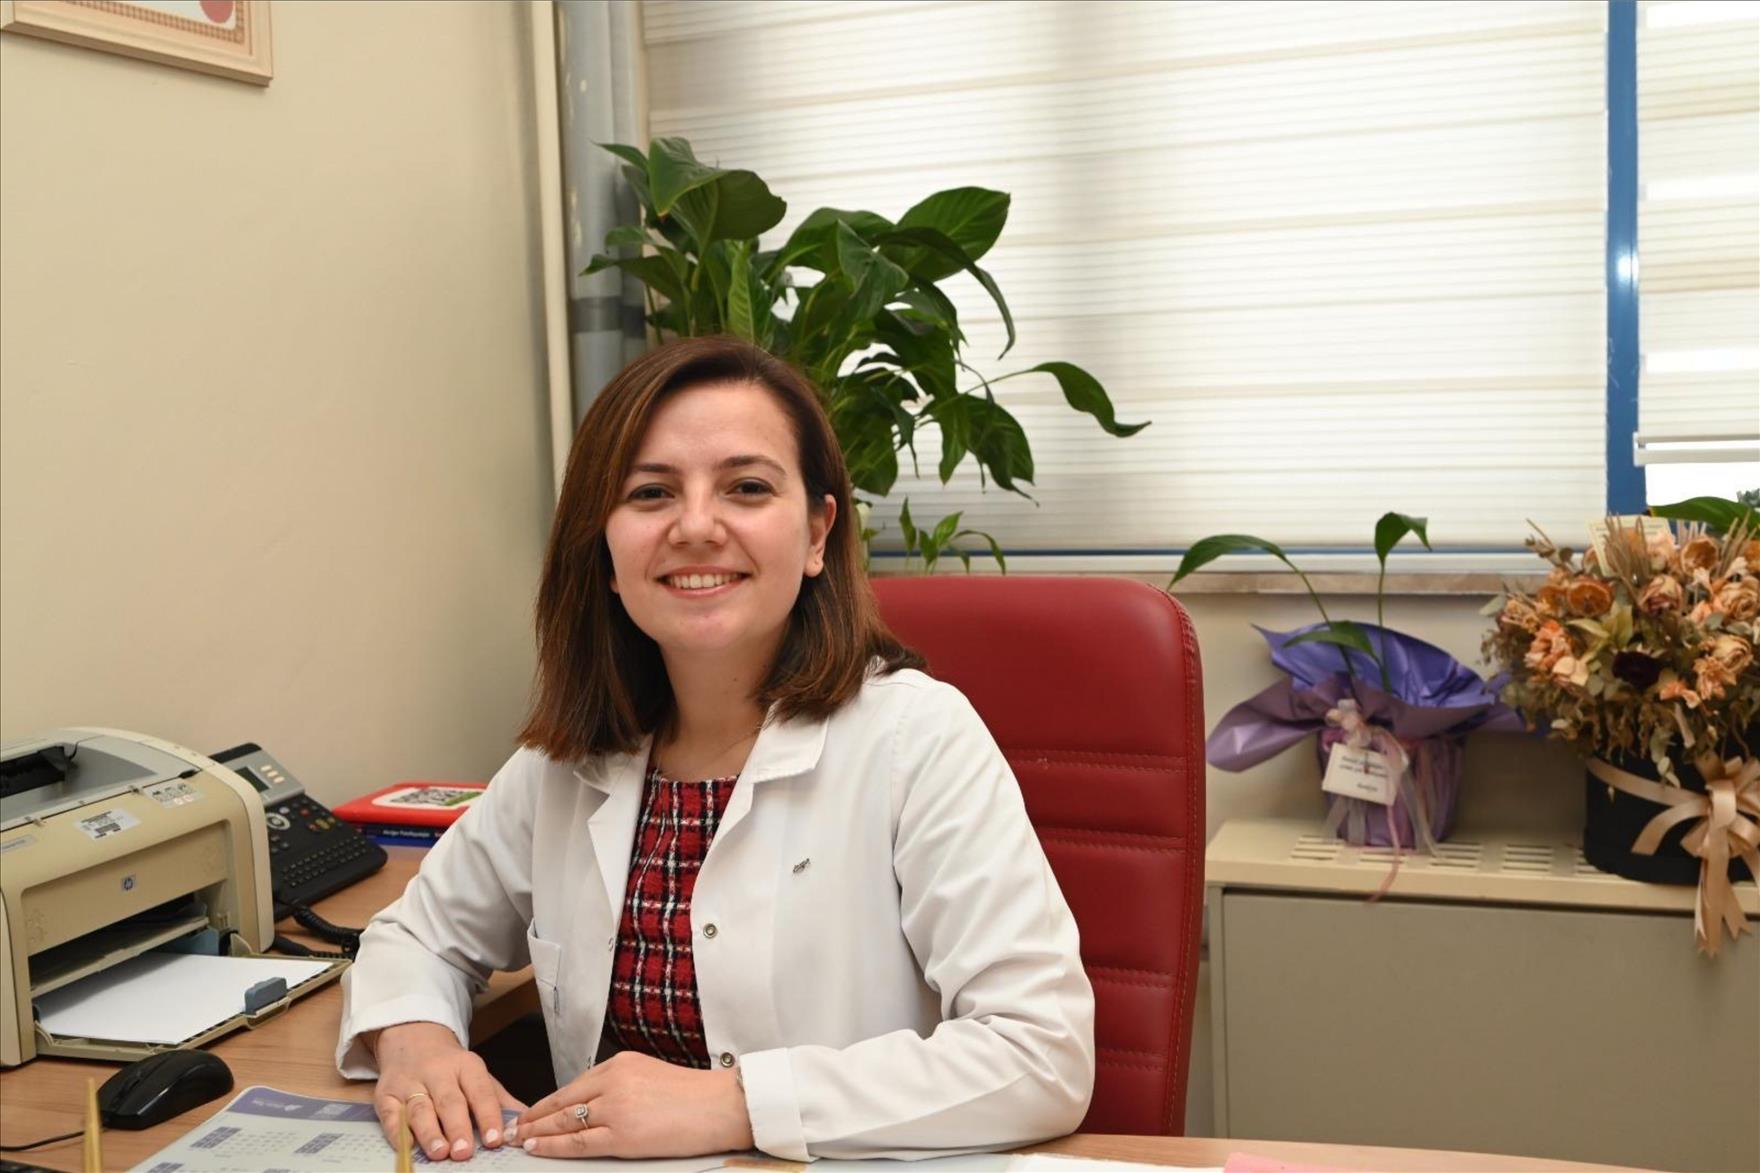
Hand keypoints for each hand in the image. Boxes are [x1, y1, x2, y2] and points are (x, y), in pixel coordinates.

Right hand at [370, 1021, 526, 1161]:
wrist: (412, 1038)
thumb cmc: (450, 1067)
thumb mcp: (478, 1075)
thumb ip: (500, 1100)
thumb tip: (525, 1121)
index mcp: (466, 1066)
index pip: (480, 1091)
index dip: (488, 1116)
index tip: (496, 1140)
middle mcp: (437, 1072)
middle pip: (449, 1101)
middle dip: (458, 1128)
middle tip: (465, 1152)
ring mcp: (409, 1083)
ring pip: (420, 1109)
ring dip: (429, 1132)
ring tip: (440, 1152)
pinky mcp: (385, 1094)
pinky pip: (390, 1115)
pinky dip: (398, 1132)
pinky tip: (408, 1146)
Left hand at [514, 1051, 754, 1158]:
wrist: (722, 1106)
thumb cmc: (694, 1096)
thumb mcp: (650, 1076)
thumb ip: (621, 1085)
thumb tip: (593, 1105)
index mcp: (620, 1064)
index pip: (573, 1085)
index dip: (547, 1101)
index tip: (530, 1112)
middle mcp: (613, 1081)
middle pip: (562, 1102)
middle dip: (534, 1116)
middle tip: (514, 1128)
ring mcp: (616, 1108)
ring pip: (564, 1121)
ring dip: (537, 1132)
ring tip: (519, 1140)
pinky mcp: (622, 1135)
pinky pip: (578, 1142)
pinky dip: (553, 1146)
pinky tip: (537, 1148)